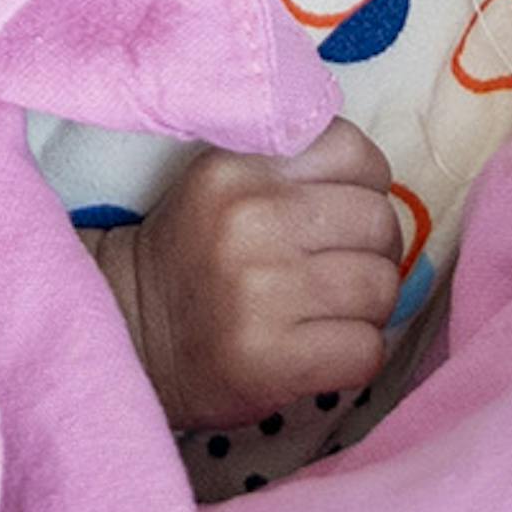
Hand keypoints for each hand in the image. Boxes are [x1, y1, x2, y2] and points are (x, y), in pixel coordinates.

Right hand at [91, 128, 414, 425]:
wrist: (129, 337)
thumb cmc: (194, 258)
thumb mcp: (224, 184)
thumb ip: (292, 166)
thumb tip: (382, 189)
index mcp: (237, 166)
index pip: (356, 153)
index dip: (365, 189)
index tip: (341, 217)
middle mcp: (249, 219)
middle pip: (379, 222)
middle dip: (373, 252)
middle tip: (340, 273)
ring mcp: (261, 291)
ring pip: (382, 286)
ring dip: (369, 308)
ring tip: (330, 314)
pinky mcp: (271, 358)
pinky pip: (367, 350)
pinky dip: (357, 356)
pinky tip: (322, 353)